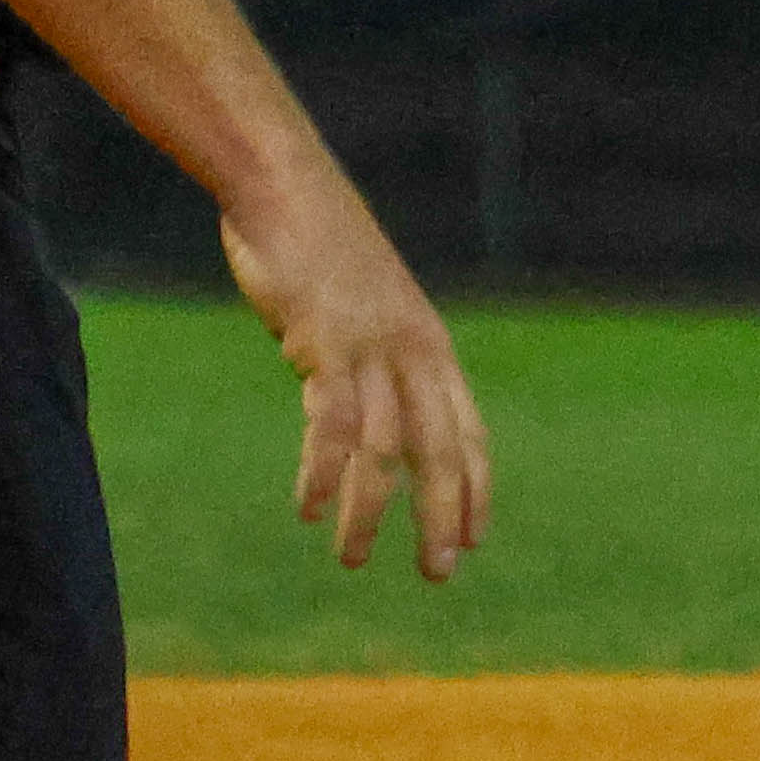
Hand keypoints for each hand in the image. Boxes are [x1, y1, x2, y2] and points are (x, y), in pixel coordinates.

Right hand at [220, 165, 489, 579]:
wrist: (285, 187)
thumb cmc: (320, 247)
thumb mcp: (364, 307)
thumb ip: (372, 356)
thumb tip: (357, 401)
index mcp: (431, 346)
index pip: (469, 432)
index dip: (474, 488)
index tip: (474, 539)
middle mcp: (414, 352)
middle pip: (440, 451)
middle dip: (441, 516)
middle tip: (437, 573)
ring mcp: (371, 348)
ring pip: (384, 449)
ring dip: (370, 512)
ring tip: (354, 559)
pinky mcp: (324, 343)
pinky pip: (329, 423)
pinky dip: (321, 472)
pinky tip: (310, 509)